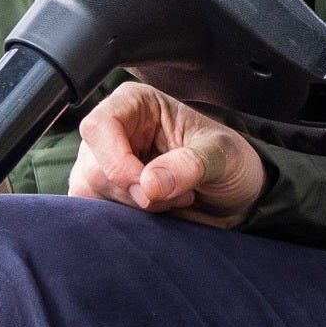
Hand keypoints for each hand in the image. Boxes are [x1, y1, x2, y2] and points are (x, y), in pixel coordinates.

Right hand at [68, 82, 265, 226]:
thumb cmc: (229, 161)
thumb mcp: (221, 155)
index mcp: (135, 104)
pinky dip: (125, 222)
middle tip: (178, 195)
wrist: (235, 195)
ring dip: (133, 209)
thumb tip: (149, 185)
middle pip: (92, 167)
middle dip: (134, 193)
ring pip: (90, 194)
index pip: (98, 127)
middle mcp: (113, 131)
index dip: (117, 162)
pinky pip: (95, 214)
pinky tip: (157, 214)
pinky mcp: (105, 195)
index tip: (148, 189)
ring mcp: (104, 164)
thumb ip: (190, 164)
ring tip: (173, 201)